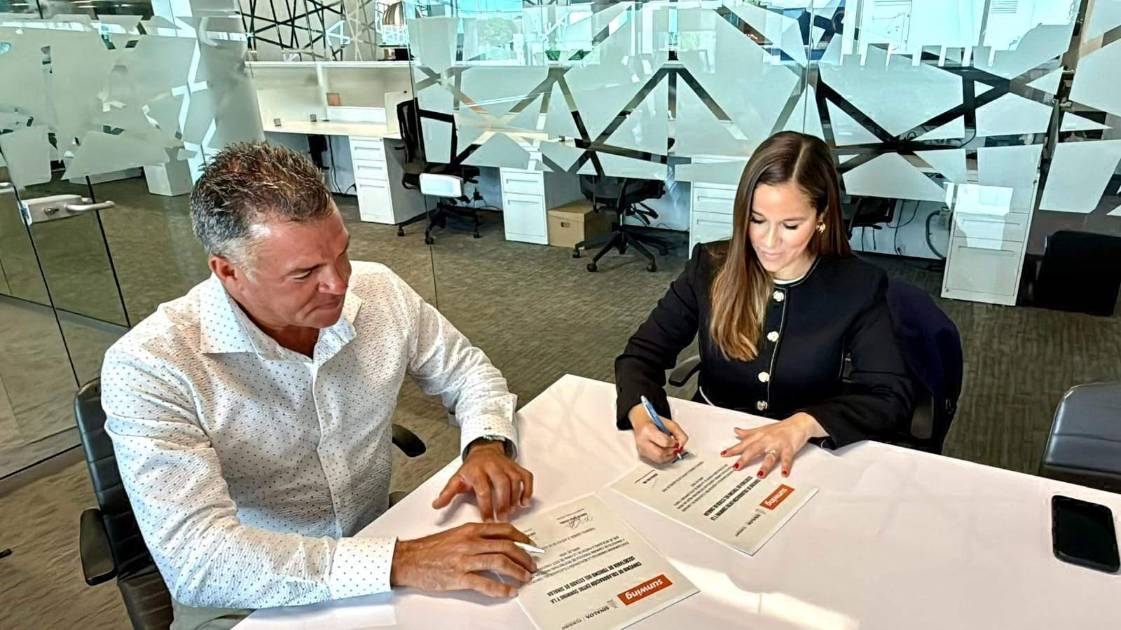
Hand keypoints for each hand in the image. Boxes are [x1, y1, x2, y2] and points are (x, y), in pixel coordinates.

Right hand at [390, 522, 536, 597]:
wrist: (410, 559)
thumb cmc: (430, 548)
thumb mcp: (456, 534)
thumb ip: (476, 536)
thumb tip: (498, 542)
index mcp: (471, 530)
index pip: (504, 530)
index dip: (522, 538)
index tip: (530, 545)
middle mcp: (470, 542)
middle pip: (506, 546)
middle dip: (524, 556)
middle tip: (532, 564)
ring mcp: (465, 560)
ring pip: (500, 562)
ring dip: (517, 571)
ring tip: (525, 577)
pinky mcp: (459, 577)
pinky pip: (485, 583)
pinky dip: (501, 588)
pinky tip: (509, 591)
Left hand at [432, 440, 533, 520]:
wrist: (484, 451)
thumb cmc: (471, 469)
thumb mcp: (457, 479)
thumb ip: (447, 493)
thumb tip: (436, 505)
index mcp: (476, 470)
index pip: (483, 489)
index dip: (486, 506)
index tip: (488, 520)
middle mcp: (493, 466)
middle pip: (502, 484)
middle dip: (503, 503)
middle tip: (502, 518)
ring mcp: (506, 466)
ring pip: (515, 481)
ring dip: (515, 498)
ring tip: (511, 512)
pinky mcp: (517, 467)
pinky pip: (526, 477)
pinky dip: (528, 490)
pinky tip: (524, 502)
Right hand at [627, 404, 687, 463]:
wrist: (641, 421)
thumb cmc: (653, 421)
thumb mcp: (668, 423)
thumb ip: (679, 433)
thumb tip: (682, 444)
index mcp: (648, 430)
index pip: (664, 442)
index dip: (674, 443)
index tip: (676, 441)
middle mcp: (642, 441)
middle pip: (660, 454)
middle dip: (671, 452)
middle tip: (676, 447)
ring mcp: (641, 449)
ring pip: (659, 459)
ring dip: (669, 456)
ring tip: (672, 449)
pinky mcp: (642, 454)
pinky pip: (656, 460)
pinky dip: (664, 458)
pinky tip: (667, 452)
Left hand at [720, 412, 825, 476]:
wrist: (798, 423)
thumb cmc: (780, 428)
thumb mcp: (762, 429)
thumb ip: (748, 433)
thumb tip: (736, 431)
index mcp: (760, 436)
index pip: (744, 444)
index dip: (733, 449)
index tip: (724, 455)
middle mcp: (767, 440)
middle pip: (754, 449)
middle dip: (744, 459)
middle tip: (736, 467)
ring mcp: (778, 444)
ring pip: (770, 456)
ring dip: (765, 465)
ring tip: (759, 475)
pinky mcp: (789, 448)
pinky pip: (787, 458)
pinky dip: (786, 466)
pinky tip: (784, 473)